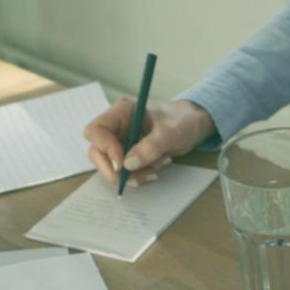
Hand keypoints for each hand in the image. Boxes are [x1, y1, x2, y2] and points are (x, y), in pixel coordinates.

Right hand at [82, 98, 215, 189]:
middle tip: (137, 178)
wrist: (193, 125)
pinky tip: (156, 168)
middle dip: (116, 170)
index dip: (105, 149)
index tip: (122, 165)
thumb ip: (151, 146)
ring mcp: (120, 141)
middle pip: (97, 152)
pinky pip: (124, 171)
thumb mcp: (171, 132)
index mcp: (121, 112)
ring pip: (110, 166)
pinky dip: (138, 175)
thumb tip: (128, 164)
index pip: (96, 130)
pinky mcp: (127, 154)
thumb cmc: (183, 120)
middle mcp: (116, 126)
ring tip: (157, 167)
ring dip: (132, 174)